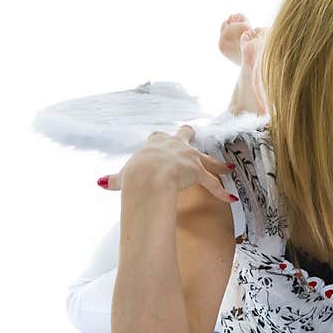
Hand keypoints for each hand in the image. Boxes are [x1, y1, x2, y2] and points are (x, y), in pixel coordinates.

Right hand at [97, 125, 236, 202]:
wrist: (149, 177)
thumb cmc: (135, 174)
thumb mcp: (123, 175)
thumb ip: (115, 179)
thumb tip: (101, 183)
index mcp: (156, 143)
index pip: (158, 137)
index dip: (161, 139)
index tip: (161, 139)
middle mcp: (175, 145)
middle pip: (186, 135)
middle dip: (190, 136)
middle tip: (193, 134)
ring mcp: (189, 157)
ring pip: (207, 159)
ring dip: (219, 164)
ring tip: (229, 167)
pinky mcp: (198, 170)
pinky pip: (213, 183)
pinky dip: (221, 191)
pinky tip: (231, 197)